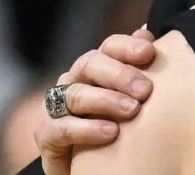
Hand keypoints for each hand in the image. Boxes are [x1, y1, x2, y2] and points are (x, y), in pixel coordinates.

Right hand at [35, 27, 157, 174]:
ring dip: (106, 100)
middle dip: (120, 74)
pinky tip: (111, 133)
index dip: (127, 46)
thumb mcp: (131, 97)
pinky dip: (87, 129)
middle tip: (146, 90)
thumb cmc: (116, 125)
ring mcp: (56, 105)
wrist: (87, 166)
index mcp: (97, 67)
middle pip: (91, 64)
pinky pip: (62, 127)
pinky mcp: (46, 132)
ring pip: (77, 94)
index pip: (109, 46)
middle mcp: (74, 80)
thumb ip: (139, 67)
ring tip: (133, 110)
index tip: (149, 52)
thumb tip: (147, 34)